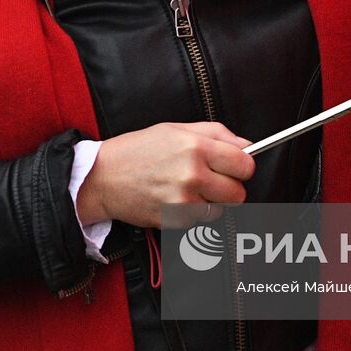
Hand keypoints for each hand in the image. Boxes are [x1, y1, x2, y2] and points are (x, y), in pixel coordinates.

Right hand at [76, 122, 254, 228]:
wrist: (103, 177)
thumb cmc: (139, 149)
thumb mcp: (176, 129)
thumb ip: (216, 134)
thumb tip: (247, 146)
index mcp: (196, 146)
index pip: (246, 164)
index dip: (243, 166)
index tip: (235, 167)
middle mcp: (192, 173)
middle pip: (239, 192)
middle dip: (229, 188)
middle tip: (211, 180)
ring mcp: (183, 200)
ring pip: (221, 210)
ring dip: (211, 203)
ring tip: (189, 189)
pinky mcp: (174, 220)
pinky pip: (200, 221)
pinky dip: (193, 214)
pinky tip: (175, 200)